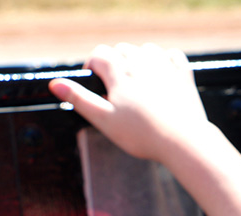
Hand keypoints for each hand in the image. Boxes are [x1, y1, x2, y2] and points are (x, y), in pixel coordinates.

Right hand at [49, 43, 209, 162]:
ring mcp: (166, 69)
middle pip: (122, 49)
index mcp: (121, 73)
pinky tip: (162, 72)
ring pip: (147, 49)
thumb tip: (55, 85)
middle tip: (114, 84)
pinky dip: (166, 59)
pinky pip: (174, 56)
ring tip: (136, 77)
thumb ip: (80, 99)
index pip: (100, 54)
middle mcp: (143, 64)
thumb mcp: (104, 119)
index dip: (93, 64)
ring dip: (139, 57)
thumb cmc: (143, 134)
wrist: (184, 141)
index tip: (94, 80)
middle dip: (115, 61)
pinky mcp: (184, 77)